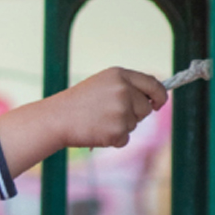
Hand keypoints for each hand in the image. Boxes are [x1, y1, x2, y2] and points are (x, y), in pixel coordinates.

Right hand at [0, 67, 166, 177]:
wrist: (55, 119)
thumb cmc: (77, 103)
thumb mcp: (102, 85)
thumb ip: (126, 88)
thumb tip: (153, 100)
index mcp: (119, 75)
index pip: (153, 84)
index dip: (159, 95)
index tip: (158, 104)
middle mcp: (123, 90)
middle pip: (145, 107)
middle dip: (133, 113)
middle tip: (107, 113)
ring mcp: (122, 110)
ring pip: (134, 124)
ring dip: (120, 126)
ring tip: (98, 121)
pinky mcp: (118, 130)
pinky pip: (125, 139)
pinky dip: (113, 139)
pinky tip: (96, 131)